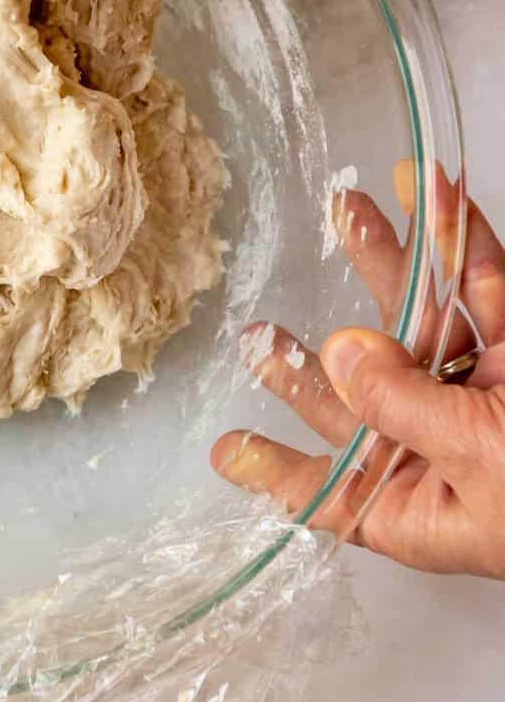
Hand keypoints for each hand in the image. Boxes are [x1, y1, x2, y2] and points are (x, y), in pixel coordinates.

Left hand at [212, 171, 504, 579]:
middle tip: (258, 332)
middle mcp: (454, 450)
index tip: (223, 453)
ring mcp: (493, 395)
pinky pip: (492, 289)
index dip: (279, 475)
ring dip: (390, 264)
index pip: (339, 496)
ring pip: (427, 324)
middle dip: (315, 364)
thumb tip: (343, 353)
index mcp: (431, 509)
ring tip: (346, 208)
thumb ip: (407, 408)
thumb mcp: (482, 461)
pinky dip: (465, 240)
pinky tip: (434, 193)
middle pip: (368, 400)